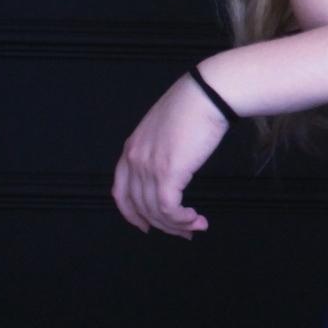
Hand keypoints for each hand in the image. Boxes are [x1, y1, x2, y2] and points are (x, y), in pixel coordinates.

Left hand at [112, 72, 228, 237]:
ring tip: (197, 226)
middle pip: (140, 207)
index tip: (147, 226)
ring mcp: (148, 167)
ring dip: (178, 225)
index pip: (121, 192)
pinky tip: (196, 219)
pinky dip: (182, 220)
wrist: (206, 95)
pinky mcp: (167, 173)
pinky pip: (168, 209)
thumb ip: (160, 151)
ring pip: (155, 211)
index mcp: (131, 149)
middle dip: (163, 225)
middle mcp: (134, 160)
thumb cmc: (193, 108)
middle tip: (184, 232)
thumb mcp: (165, 131)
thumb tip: (173, 172)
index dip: (132, 215)